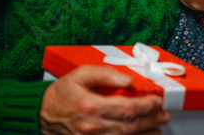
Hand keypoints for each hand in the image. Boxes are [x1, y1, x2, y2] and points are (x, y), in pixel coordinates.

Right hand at [40, 65, 169, 134]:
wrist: (40, 114)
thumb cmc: (61, 94)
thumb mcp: (81, 74)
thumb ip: (106, 74)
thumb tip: (128, 79)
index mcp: (90, 105)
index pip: (127, 107)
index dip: (146, 105)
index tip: (157, 100)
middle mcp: (92, 125)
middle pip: (129, 125)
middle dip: (150, 120)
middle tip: (164, 115)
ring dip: (144, 134)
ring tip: (158, 129)